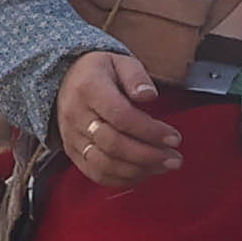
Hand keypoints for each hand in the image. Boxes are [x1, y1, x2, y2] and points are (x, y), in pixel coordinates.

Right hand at [50, 51, 173, 181]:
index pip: (121, 116)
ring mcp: (72, 137)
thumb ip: (136, 76)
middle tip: (175, 158)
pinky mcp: (72, 153)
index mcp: (89, 89)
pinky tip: (143, 173)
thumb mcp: (120, 61)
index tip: (174, 137)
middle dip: (148, 155)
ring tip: (164, 167)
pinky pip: (95, 173)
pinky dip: (122, 179)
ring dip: (138, 170)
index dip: (150, 131)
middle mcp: (76, 116)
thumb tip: (149, 95)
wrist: (66, 80)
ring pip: (104, 164)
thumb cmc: (99, 71)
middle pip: (113, 145)